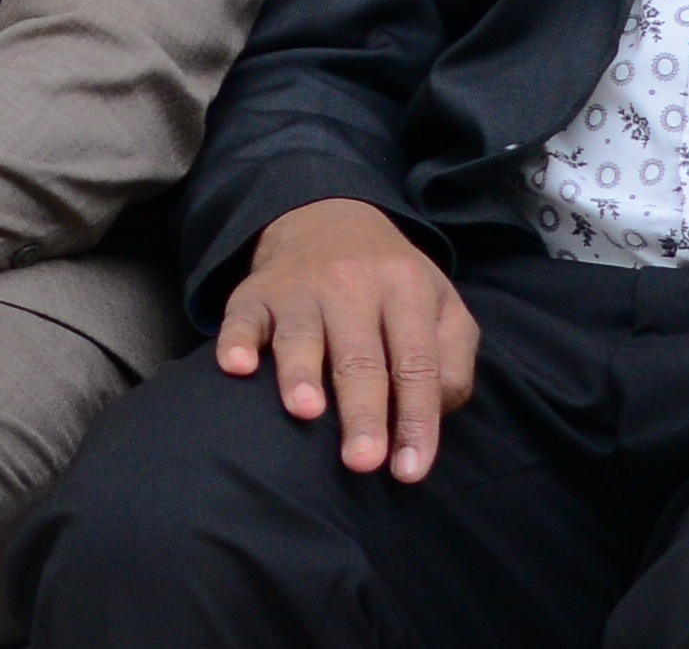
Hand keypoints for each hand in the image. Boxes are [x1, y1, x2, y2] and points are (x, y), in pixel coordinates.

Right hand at [212, 199, 480, 478]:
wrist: (327, 218)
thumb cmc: (390, 284)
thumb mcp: (441, 306)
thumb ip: (451, 360)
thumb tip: (433, 413)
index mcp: (405, 289)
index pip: (416, 364)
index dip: (416, 419)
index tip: (410, 470)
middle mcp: (352, 284)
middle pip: (360, 358)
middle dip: (362, 412)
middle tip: (362, 462)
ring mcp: (300, 287)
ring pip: (301, 336)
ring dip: (301, 373)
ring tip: (306, 412)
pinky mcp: (255, 292)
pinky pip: (243, 317)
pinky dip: (238, 341)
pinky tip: (237, 365)